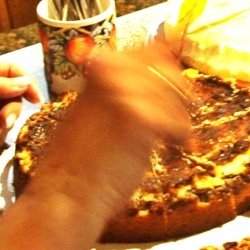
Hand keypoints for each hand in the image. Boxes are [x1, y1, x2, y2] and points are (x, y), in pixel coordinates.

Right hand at [17, 42, 191, 230]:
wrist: (64, 196)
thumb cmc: (71, 171)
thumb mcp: (84, 122)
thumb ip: (108, 103)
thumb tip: (138, 98)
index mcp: (95, 80)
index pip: (141, 52)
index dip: (162, 64)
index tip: (173, 83)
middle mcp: (109, 81)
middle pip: (162, 65)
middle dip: (178, 88)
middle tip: (185, 111)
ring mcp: (124, 96)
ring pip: (173, 95)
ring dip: (180, 118)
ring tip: (177, 140)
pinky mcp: (140, 120)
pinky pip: (176, 121)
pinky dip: (181, 137)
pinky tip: (175, 149)